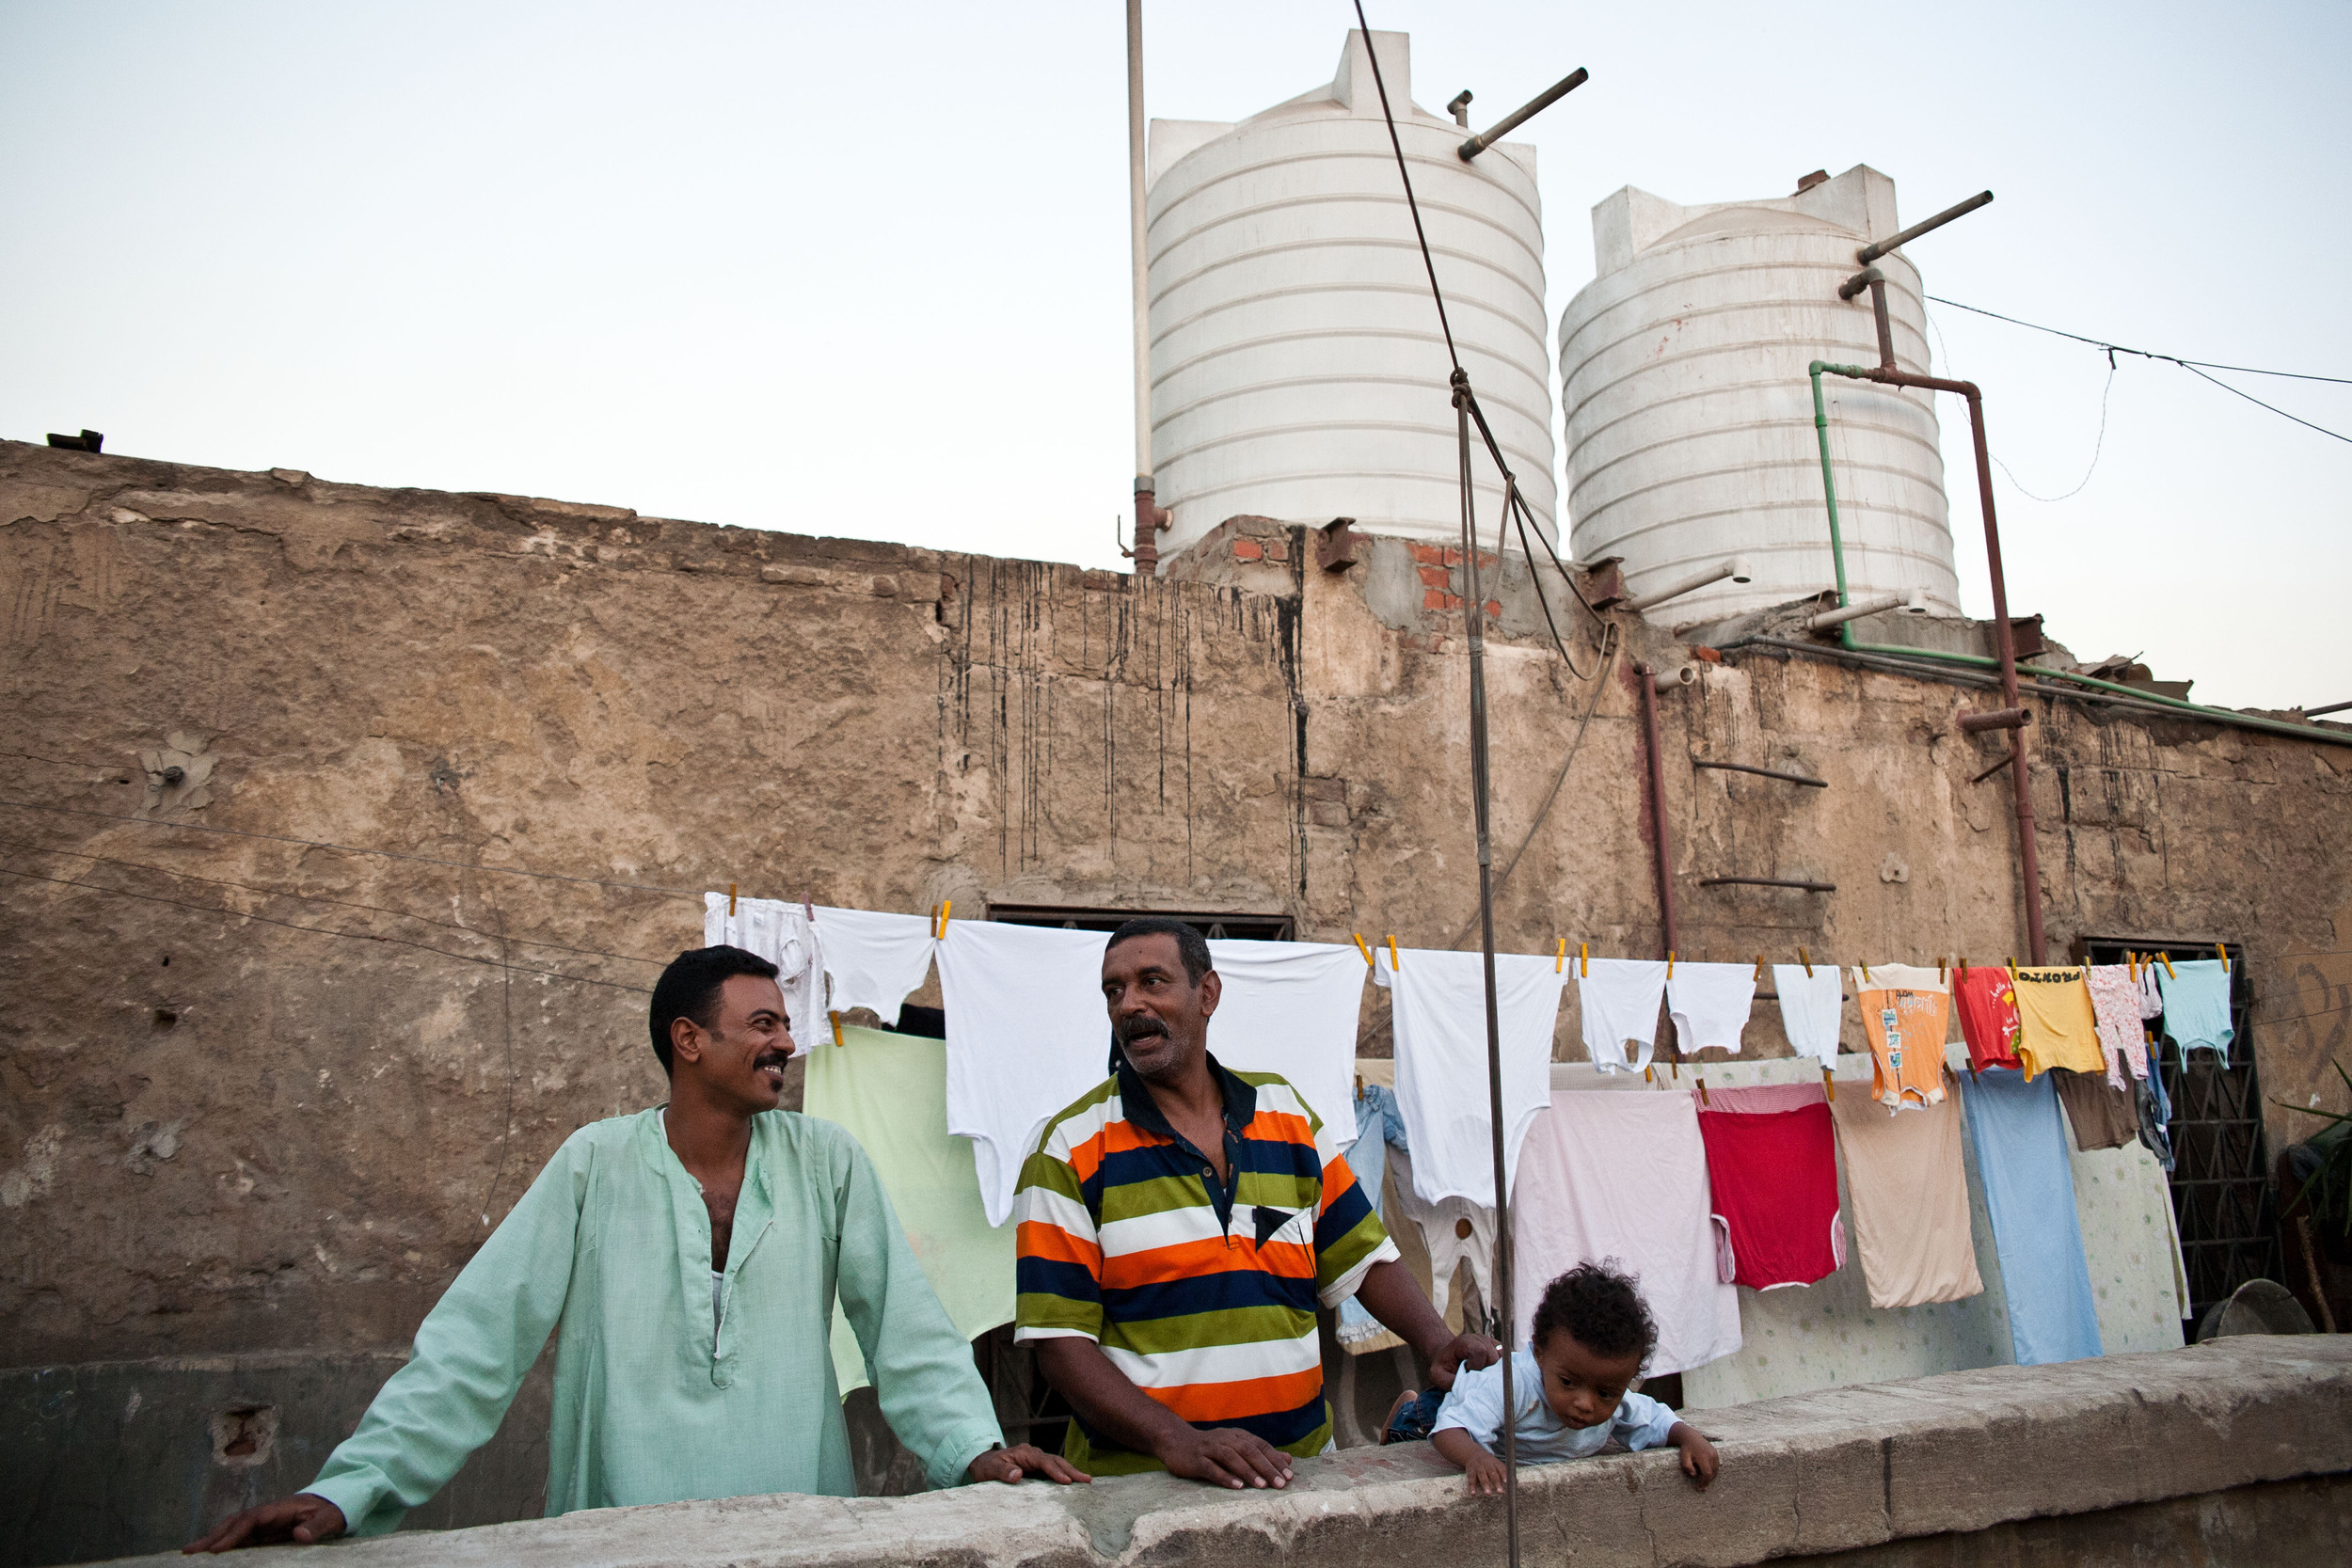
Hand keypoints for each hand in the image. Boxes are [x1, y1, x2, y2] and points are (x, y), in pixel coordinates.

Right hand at [182, 1494, 346, 1553]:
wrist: (334, 1503)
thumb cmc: (332, 1510)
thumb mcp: (331, 1518)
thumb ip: (317, 1527)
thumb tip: (299, 1536)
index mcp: (279, 1509)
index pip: (251, 1520)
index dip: (233, 1534)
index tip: (217, 1550)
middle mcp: (266, 1514)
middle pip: (234, 1523)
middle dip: (211, 1537)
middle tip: (188, 1552)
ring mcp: (262, 1523)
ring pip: (231, 1530)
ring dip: (211, 1540)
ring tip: (190, 1554)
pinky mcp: (262, 1531)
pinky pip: (238, 1538)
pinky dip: (222, 1544)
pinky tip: (210, 1555)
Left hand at [967, 1443, 1091, 1485]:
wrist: (983, 1465)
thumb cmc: (987, 1467)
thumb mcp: (991, 1469)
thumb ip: (1003, 1472)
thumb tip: (1018, 1475)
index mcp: (1025, 1453)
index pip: (1044, 1461)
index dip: (1055, 1471)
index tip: (1066, 1481)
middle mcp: (1034, 1455)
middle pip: (1056, 1460)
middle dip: (1071, 1470)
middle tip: (1087, 1480)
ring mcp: (1037, 1462)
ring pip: (1058, 1465)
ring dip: (1071, 1472)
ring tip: (1086, 1482)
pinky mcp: (1037, 1470)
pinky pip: (1054, 1472)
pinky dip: (1065, 1476)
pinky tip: (1074, 1484)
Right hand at [1155, 1425, 1293, 1489]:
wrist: (1176, 1441)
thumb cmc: (1211, 1448)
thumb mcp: (1237, 1446)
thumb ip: (1261, 1453)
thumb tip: (1288, 1460)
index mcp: (1237, 1436)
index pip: (1260, 1446)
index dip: (1275, 1460)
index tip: (1289, 1476)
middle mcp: (1225, 1439)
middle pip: (1249, 1451)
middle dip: (1266, 1467)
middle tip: (1281, 1484)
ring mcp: (1210, 1449)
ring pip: (1232, 1458)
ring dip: (1248, 1471)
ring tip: (1262, 1486)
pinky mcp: (1196, 1460)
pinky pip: (1212, 1468)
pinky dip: (1225, 1477)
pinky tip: (1237, 1486)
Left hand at [1426, 1330, 1500, 1389]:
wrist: (1449, 1358)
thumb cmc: (1444, 1367)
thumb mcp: (1438, 1375)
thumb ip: (1449, 1381)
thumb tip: (1467, 1388)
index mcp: (1465, 1342)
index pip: (1479, 1351)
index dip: (1476, 1366)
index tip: (1468, 1372)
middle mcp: (1480, 1339)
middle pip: (1493, 1356)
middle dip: (1486, 1370)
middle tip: (1477, 1376)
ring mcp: (1491, 1342)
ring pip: (1503, 1358)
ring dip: (1495, 1370)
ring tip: (1484, 1374)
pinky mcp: (1500, 1349)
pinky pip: (1509, 1359)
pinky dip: (1504, 1369)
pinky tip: (1494, 1374)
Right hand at [1460, 1447, 1509, 1496]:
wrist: (1473, 1453)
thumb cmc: (1488, 1463)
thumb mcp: (1496, 1464)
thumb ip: (1504, 1472)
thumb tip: (1516, 1482)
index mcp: (1495, 1462)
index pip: (1501, 1468)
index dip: (1504, 1475)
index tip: (1507, 1482)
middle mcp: (1487, 1463)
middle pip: (1492, 1472)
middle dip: (1496, 1482)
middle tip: (1500, 1492)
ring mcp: (1478, 1466)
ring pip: (1482, 1475)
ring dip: (1485, 1484)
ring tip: (1488, 1493)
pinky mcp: (1470, 1471)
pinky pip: (1471, 1479)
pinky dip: (1471, 1486)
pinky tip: (1473, 1493)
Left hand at [1670, 1423, 1718, 1488]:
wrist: (1691, 1436)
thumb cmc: (1686, 1448)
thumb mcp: (1683, 1457)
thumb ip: (1687, 1466)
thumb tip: (1694, 1475)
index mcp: (1703, 1456)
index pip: (1707, 1473)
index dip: (1704, 1482)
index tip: (1699, 1488)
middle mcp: (1711, 1455)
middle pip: (1712, 1473)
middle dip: (1707, 1482)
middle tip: (1701, 1488)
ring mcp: (1715, 1454)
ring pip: (1715, 1471)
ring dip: (1710, 1478)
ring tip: (1704, 1483)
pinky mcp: (1716, 1453)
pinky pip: (1716, 1466)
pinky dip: (1712, 1472)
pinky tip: (1706, 1475)